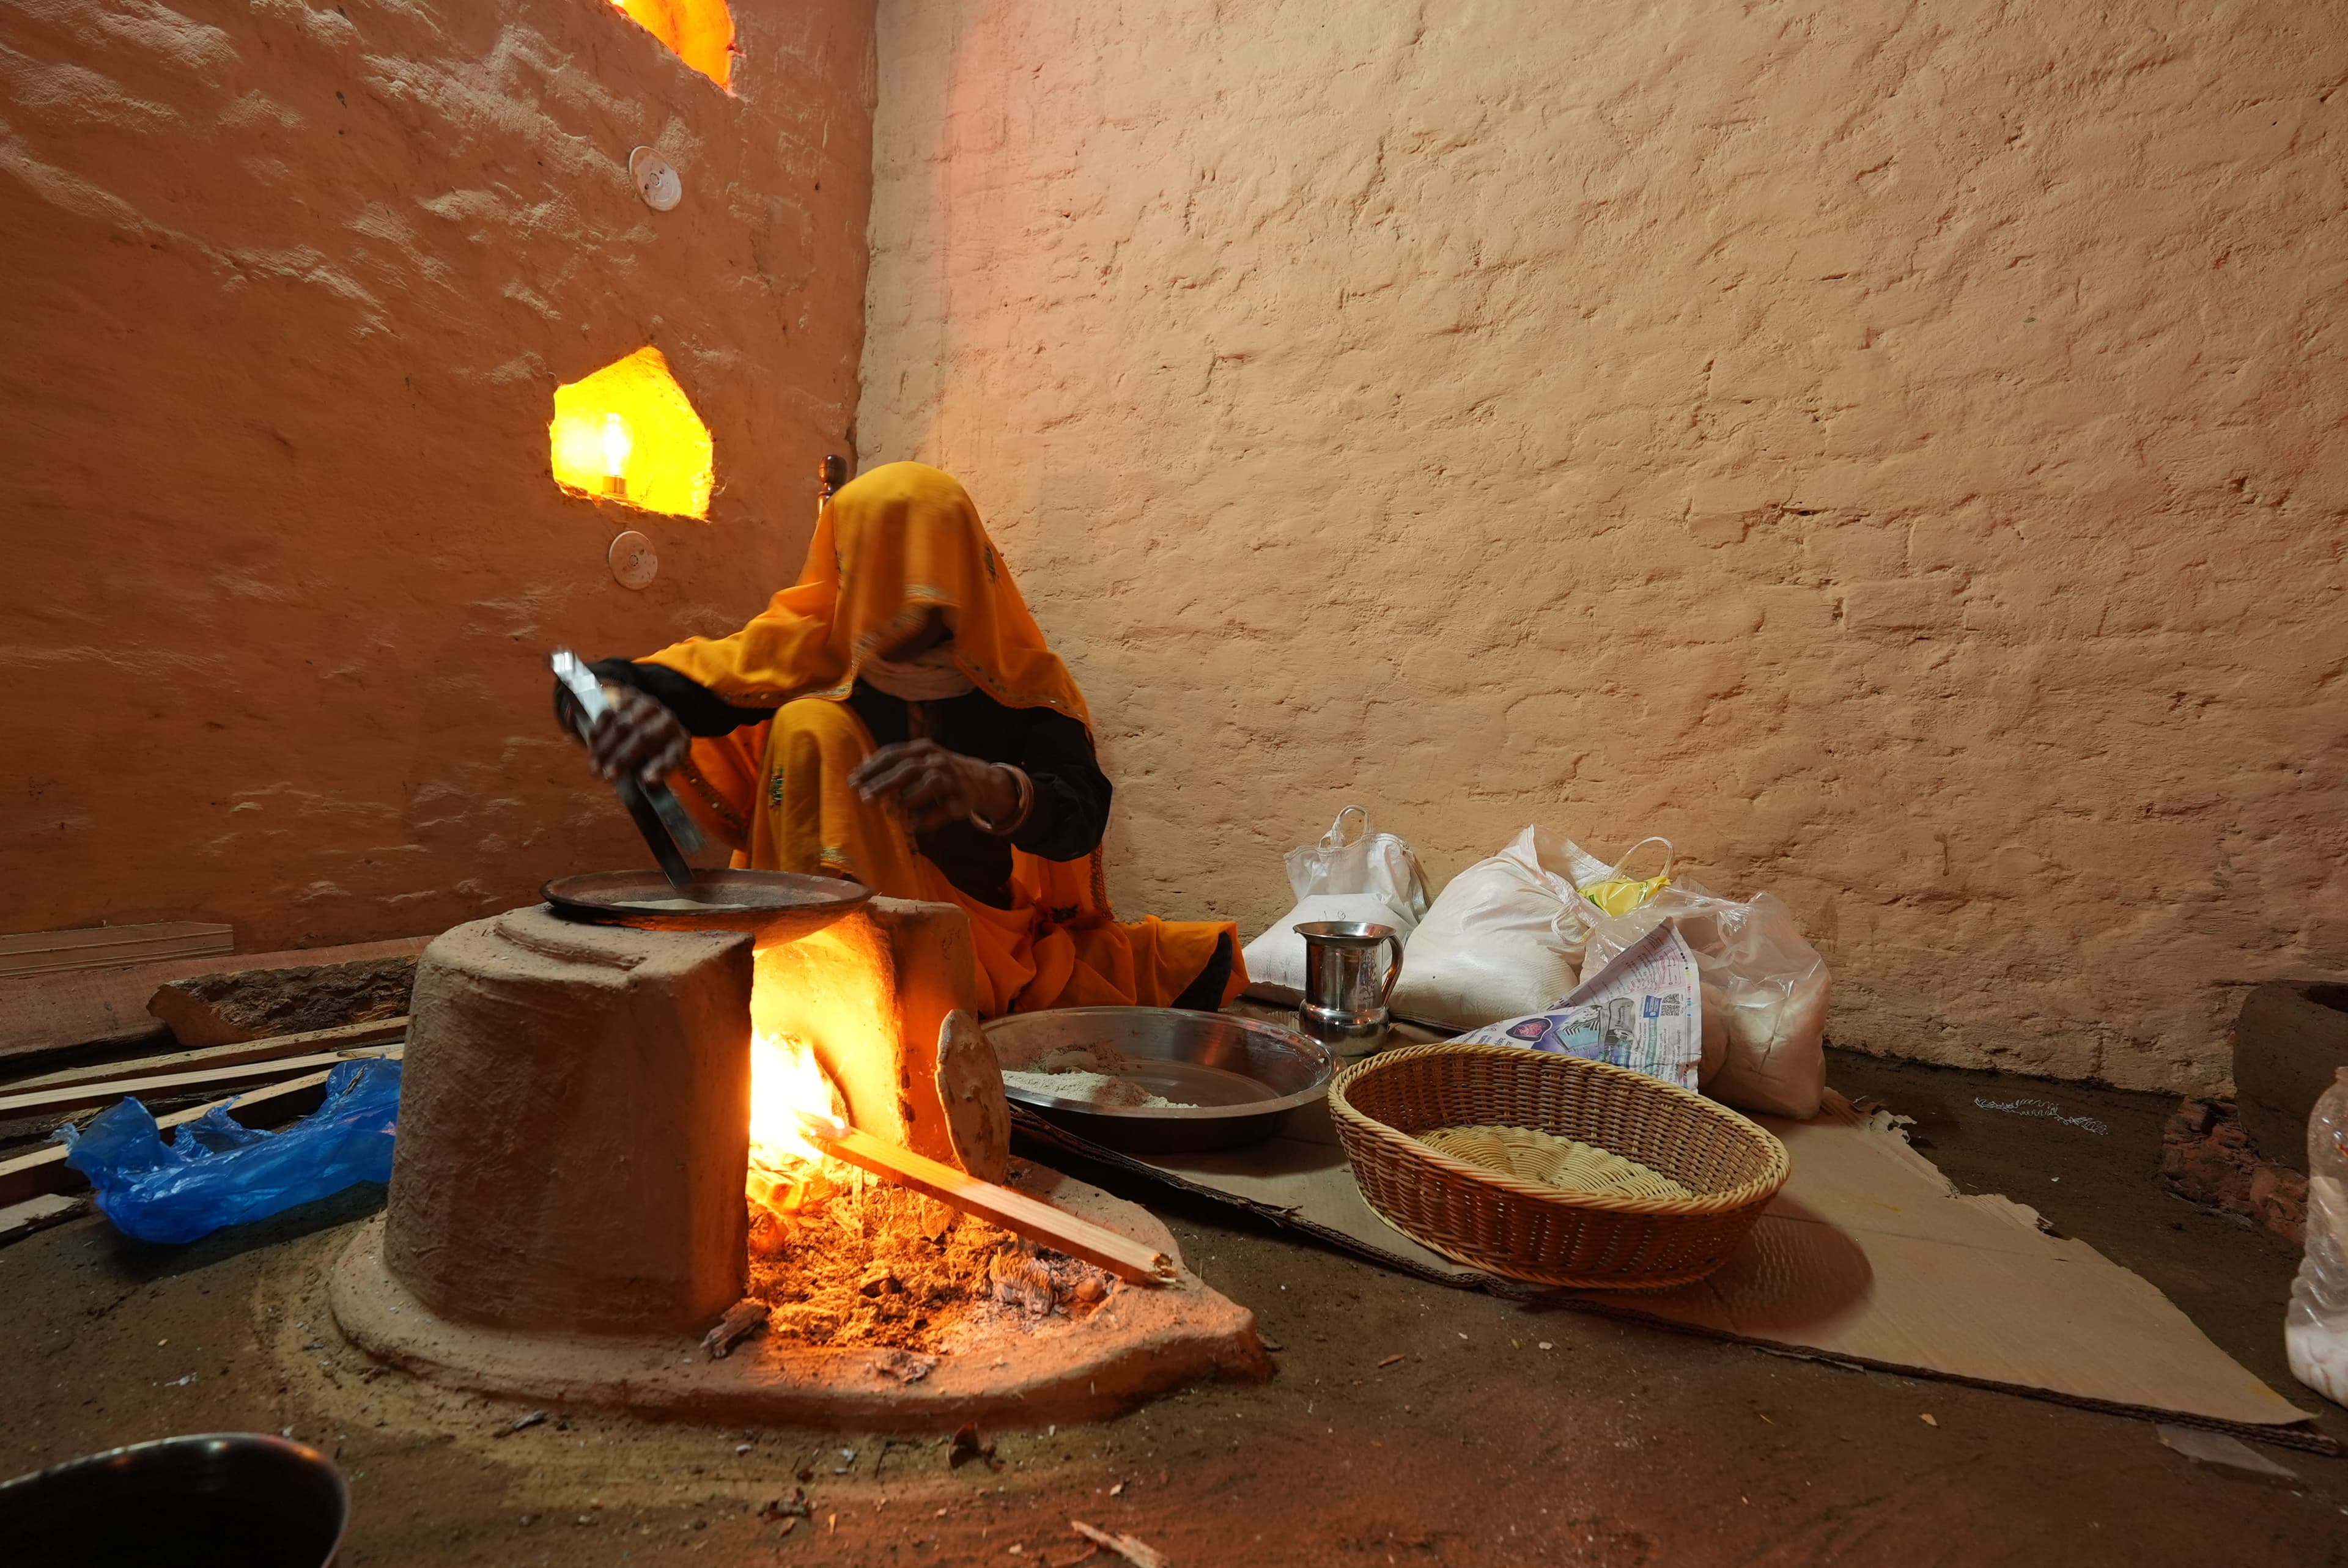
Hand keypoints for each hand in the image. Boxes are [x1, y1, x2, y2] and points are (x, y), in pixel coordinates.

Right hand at [559, 682, 689, 783]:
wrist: (646, 721)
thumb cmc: (651, 752)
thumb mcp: (655, 766)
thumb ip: (650, 774)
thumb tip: (643, 783)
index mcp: (679, 741)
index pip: (673, 754)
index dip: (660, 768)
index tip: (647, 781)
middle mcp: (667, 721)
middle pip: (643, 737)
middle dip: (622, 758)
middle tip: (607, 776)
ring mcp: (648, 706)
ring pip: (623, 725)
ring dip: (605, 747)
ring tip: (595, 766)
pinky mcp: (629, 696)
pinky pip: (609, 713)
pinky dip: (598, 731)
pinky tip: (592, 746)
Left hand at [848, 739, 1019, 832]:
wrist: (982, 780)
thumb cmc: (941, 770)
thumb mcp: (919, 759)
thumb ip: (893, 761)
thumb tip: (862, 762)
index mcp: (922, 748)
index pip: (893, 754)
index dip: (872, 768)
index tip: (852, 781)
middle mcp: (937, 760)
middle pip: (908, 769)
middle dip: (884, 784)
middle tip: (864, 798)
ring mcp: (953, 779)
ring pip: (930, 784)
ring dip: (909, 798)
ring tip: (892, 812)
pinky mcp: (964, 799)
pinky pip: (945, 809)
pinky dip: (929, 818)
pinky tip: (913, 825)